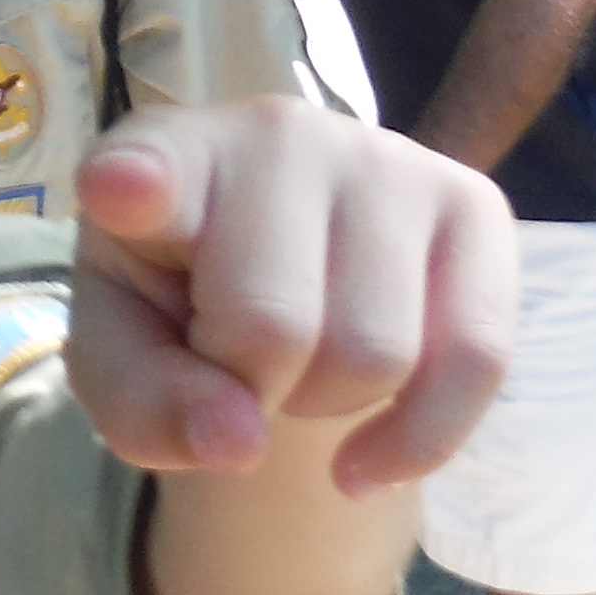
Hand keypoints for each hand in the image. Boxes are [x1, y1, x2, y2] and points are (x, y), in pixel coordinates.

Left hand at [69, 98, 515, 493]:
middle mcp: (277, 133)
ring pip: (378, 353)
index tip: (117, 188)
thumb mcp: (124, 363)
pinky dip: (421, 440)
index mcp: (161, 159)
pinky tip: (367, 461)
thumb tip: (241, 441)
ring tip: (299, 368)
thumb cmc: (179, 308)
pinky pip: (477, 357)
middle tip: (237, 368)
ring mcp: (386, 158)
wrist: (276, 282)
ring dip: (329, 406)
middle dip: (253, 392)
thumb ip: (146, 405)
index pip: (150, 169)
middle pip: (274, 327)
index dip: (136, 184)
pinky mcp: (473, 203)